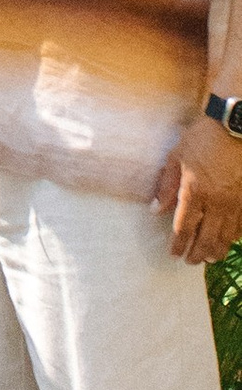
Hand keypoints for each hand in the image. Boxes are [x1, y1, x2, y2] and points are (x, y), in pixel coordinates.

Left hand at [154, 116, 241, 264]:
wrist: (235, 127)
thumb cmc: (202, 139)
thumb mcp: (176, 157)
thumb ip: (166, 186)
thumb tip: (156, 210)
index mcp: (194, 192)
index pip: (184, 227)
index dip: (178, 244)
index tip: (174, 254)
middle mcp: (216, 202)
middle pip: (206, 238)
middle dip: (197, 253)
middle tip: (191, 261)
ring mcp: (234, 203)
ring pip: (226, 237)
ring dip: (217, 250)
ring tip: (209, 257)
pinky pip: (241, 226)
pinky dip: (234, 237)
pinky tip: (229, 241)